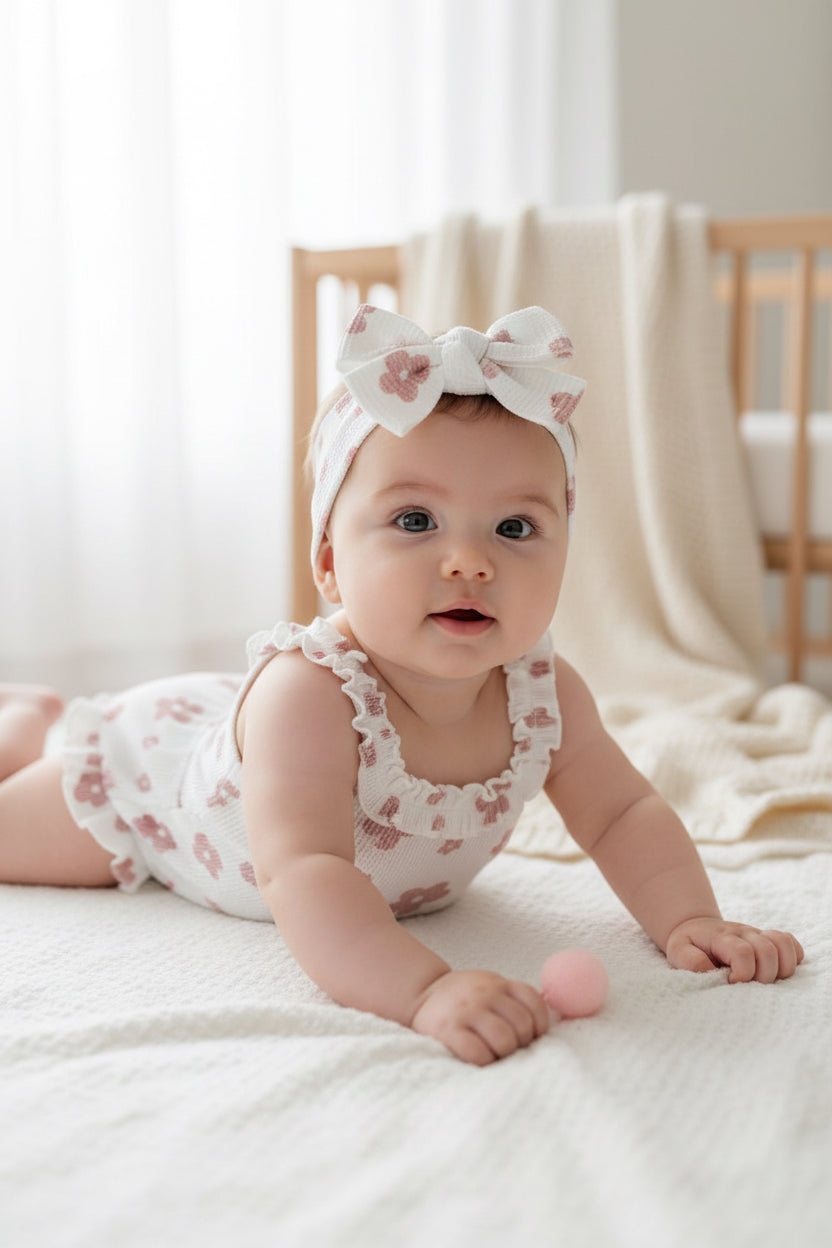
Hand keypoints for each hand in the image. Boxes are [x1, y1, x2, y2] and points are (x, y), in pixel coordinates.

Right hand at [410, 969, 549, 1065]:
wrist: (421, 993)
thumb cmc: (464, 999)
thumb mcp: (490, 987)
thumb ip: (513, 1000)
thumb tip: (548, 1023)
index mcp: (498, 983)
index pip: (534, 1001)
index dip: (539, 1023)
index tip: (532, 1035)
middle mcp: (485, 993)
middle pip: (521, 1024)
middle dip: (521, 1043)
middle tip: (511, 1049)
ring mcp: (467, 1011)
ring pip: (504, 1040)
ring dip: (504, 1054)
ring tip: (496, 1055)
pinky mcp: (449, 1031)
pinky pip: (478, 1053)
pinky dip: (485, 1062)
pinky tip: (480, 1059)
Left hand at [666, 917, 803, 982]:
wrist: (696, 927)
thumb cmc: (689, 945)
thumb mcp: (678, 952)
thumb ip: (690, 961)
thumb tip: (711, 971)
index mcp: (722, 938)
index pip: (743, 953)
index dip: (742, 974)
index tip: (731, 983)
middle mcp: (744, 933)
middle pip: (768, 951)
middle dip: (762, 976)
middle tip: (748, 985)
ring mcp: (758, 935)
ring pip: (783, 946)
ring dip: (780, 969)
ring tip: (764, 980)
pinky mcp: (768, 939)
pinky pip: (791, 943)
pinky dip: (792, 958)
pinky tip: (777, 970)